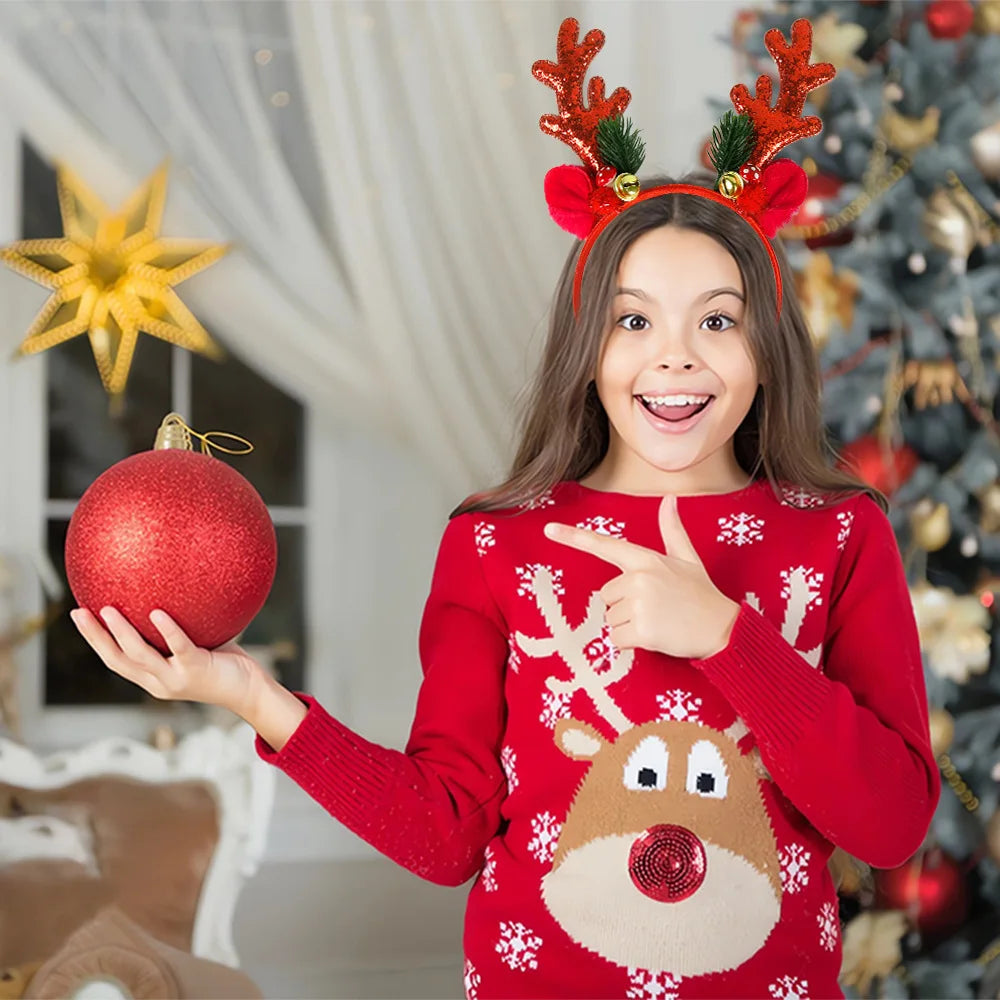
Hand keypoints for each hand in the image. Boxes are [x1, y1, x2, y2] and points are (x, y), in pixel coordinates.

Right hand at [70, 606, 265, 717]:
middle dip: (94, 637)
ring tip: (109, 610)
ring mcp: (176, 679)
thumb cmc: (225, 665)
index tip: (81, 617)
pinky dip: (167, 631)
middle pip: (117, 660)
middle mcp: (159, 682)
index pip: (116, 660)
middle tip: (78, 613)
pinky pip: (179, 648)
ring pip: (140, 656)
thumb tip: (171, 591)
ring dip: (121, 633)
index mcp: (154, 678)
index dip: (95, 641)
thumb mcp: (196, 646)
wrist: (250, 691)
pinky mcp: (196, 671)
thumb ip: (181, 629)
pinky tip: (157, 613)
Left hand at [543, 494, 740, 659]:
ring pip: (611, 619)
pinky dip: (632, 643)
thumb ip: (672, 530)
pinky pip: (617, 639)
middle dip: (625, 607)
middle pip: (606, 596)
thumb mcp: (688, 559)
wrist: (723, 629)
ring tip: (659, 621)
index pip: (605, 546)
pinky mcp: (642, 630)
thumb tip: (670, 499)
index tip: (549, 529)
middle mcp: (639, 578)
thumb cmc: (702, 595)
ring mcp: (640, 603)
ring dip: (629, 626)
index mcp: (646, 559)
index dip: (574, 538)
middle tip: (656, 609)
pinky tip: (656, 636)